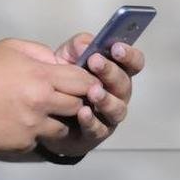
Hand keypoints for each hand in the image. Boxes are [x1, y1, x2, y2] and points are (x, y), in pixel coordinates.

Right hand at [0, 39, 99, 154]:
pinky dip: (34, 132)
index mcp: (40, 76)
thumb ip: (40, 52)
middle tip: (59, 97)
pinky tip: (17, 122)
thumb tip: (61, 64)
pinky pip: (39, 139)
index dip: (87, 82)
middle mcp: (41, 103)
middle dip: (73, 101)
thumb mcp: (9, 48)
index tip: (83, 83)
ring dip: (55, 120)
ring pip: (63, 127)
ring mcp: (32, 127)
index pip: (84, 82)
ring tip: (37, 111)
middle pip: (78, 105)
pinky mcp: (23, 144)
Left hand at [38, 33, 146, 157]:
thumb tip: (87, 45)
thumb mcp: (68, 56)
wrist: (46, 109)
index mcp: (116, 73)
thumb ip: (78, 46)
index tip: (116, 47)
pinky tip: (83, 112)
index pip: (133, 63)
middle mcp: (118, 95)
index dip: (129, 55)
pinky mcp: (94, 134)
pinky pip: (97, 129)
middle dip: (111, 72)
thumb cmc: (65, 79)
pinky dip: (91, 121)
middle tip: (95, 62)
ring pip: (116, 109)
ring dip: (106, 99)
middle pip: (124, 84)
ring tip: (93, 91)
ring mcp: (109, 116)